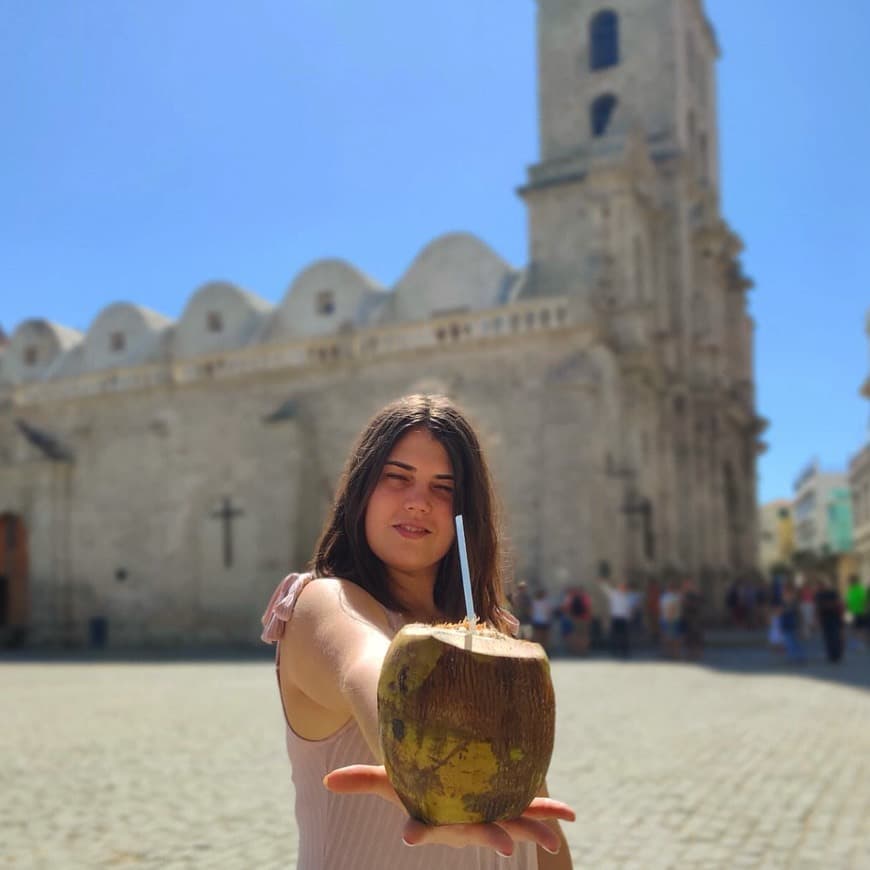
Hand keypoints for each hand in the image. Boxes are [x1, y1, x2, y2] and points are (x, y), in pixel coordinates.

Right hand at [323, 764, 574, 856]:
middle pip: (476, 830)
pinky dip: (548, 810)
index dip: (420, 831)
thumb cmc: (420, 787)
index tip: (413, 836)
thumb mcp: (391, 781)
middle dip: (490, 836)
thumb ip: (362, 781)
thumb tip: (326, 782)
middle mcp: (465, 821)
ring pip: (511, 822)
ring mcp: (491, 813)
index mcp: (438, 817)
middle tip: (504, 846)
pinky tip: (569, 817)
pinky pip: (531, 806)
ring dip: (532, 827)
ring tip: (553, 837)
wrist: (451, 795)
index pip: (426, 826)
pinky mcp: (510, 802)